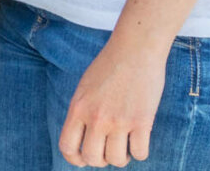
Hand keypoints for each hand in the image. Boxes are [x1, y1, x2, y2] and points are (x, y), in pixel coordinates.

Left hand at [58, 34, 167, 165]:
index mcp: (78, 108)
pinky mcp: (142, 121)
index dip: (74, 159)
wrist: (134, 50)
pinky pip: (140, 154)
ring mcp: (119, 120)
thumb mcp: (85, 88)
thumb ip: (82, 112)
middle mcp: (96, 117)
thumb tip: (82, 140)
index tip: (83, 159)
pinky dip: (140, 151)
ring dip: (121, 157)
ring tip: (124, 144)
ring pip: (117, 160)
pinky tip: (139, 139)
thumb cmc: (109, 67)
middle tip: (108, 149)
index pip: (67, 147)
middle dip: (100, 160)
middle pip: (92, 158)